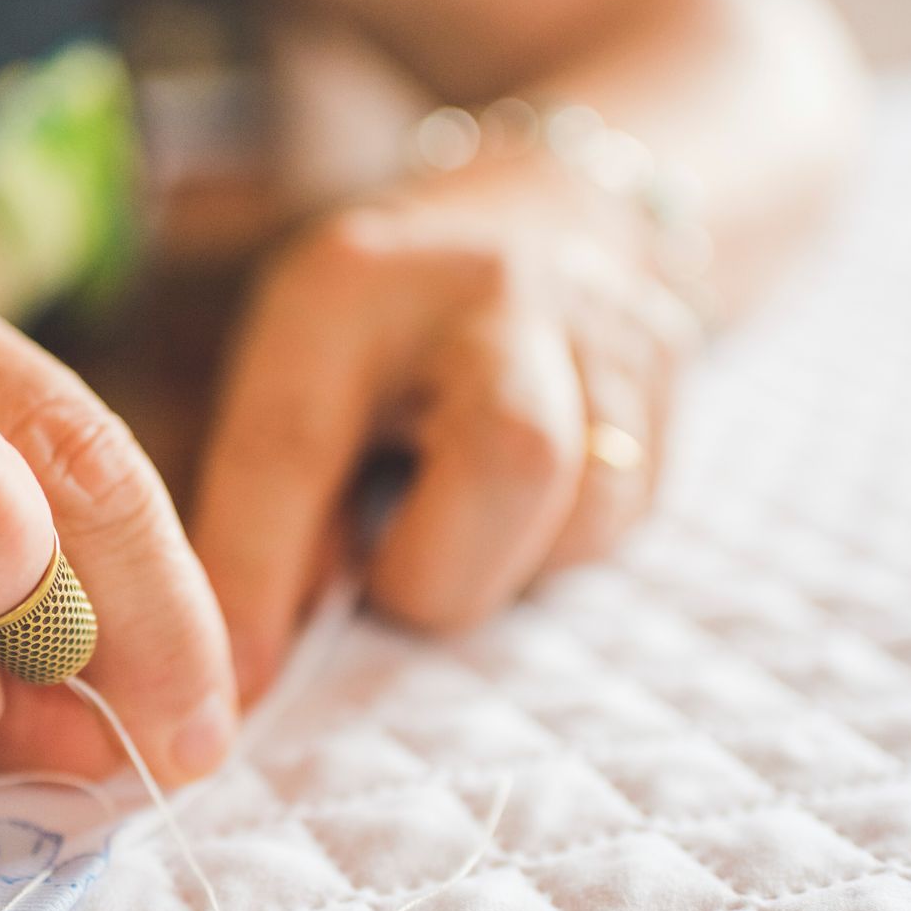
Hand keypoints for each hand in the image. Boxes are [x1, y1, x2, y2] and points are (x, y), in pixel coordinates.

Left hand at [194, 201, 700, 700]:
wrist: (535, 219)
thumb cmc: (374, 334)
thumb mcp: (289, 380)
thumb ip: (269, 514)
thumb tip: (253, 676)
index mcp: (349, 286)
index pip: (294, 445)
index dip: (258, 577)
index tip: (237, 692)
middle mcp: (490, 289)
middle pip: (515, 458)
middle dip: (438, 572)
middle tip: (389, 578)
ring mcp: (603, 323)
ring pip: (587, 513)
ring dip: (504, 565)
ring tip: (454, 519)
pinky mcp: (674, 375)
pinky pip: (625, 520)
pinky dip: (556, 545)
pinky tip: (516, 502)